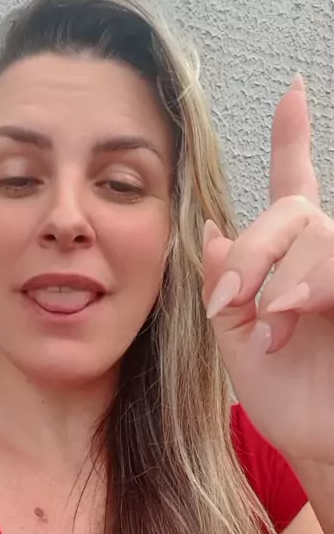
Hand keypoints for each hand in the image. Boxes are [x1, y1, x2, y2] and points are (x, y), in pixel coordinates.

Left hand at [202, 75, 333, 465]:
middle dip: (256, 251)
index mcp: (289, 264)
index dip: (292, 140)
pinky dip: (306, 288)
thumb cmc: (282, 397)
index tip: (293, 89)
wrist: (316, 444)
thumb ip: (224, 285)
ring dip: (281, 278)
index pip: (292, 190)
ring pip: (318, 238)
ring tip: (265, 328)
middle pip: (295, 214)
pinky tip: (286, 320)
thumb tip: (212, 229)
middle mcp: (324, 261)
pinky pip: (333, 269)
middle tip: (229, 301)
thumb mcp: (234, 340)